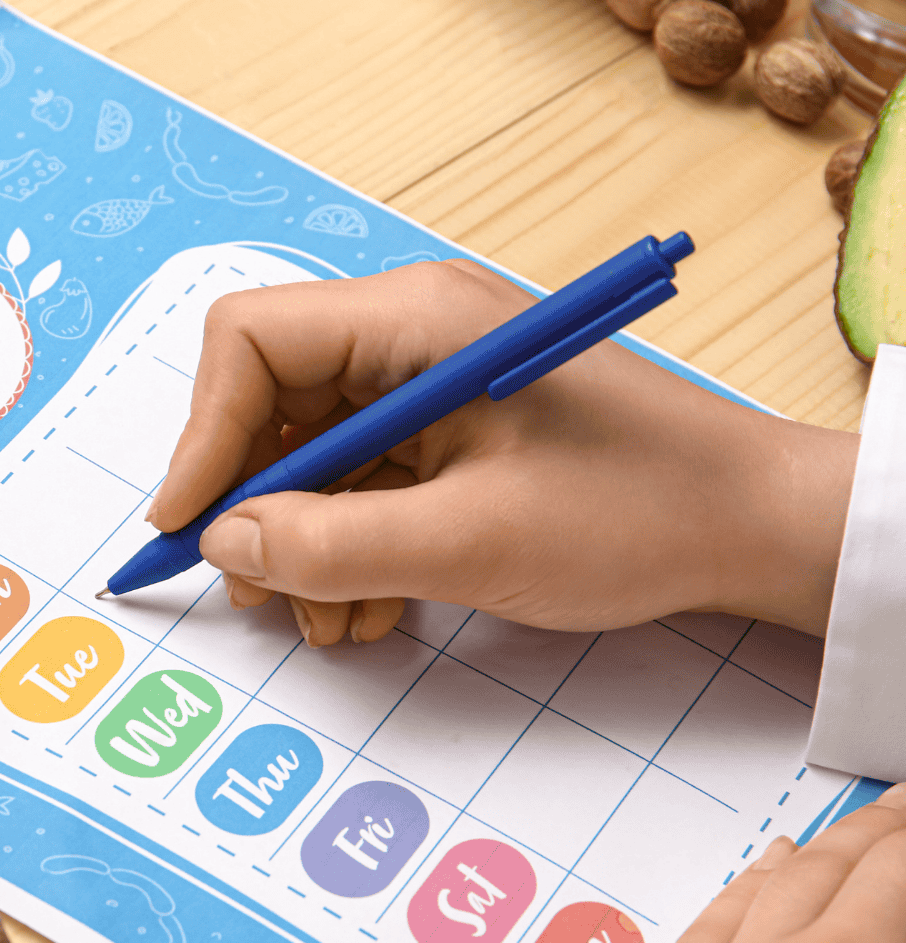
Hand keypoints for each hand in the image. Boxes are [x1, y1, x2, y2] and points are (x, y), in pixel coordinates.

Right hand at [150, 261, 856, 643]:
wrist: (753, 529)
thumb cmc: (635, 513)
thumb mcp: (469, 543)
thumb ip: (329, 546)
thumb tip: (224, 544)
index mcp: (413, 321)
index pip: (250, 343)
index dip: (202, 437)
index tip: (189, 527)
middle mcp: (411, 338)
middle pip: (270, 406)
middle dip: (256, 508)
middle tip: (260, 595)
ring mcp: (430, 388)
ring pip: (310, 459)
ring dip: (304, 548)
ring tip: (333, 621)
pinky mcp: (449, 437)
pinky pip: (360, 487)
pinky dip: (349, 552)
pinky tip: (374, 610)